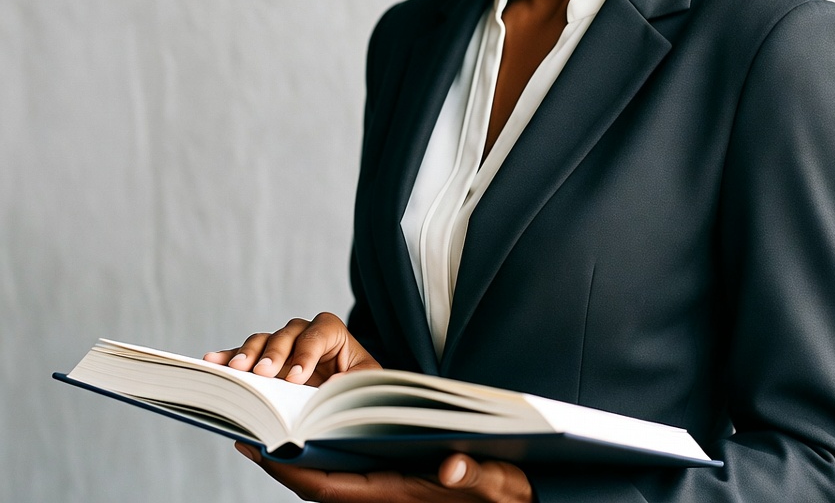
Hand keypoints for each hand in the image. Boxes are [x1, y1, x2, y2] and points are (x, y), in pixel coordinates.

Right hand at [203, 313, 380, 385]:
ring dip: (249, 354)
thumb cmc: (355, 389)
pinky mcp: (264, 362)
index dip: (307, 352)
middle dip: (275, 353)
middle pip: (288, 333)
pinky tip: (213, 361)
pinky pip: (244, 356)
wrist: (342, 403)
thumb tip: (330, 385)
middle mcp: (305, 335)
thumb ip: (351, 384)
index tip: (296, 379)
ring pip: (264, 341)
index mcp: (333, 335)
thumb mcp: (363, 386)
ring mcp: (282, 348)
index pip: (320, 332)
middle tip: (263, 374)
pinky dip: (229, 357)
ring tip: (236, 370)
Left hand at [235, 443, 532, 501]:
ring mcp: (381, 486)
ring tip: (266, 421)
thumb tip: (452, 468)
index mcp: (394, 494)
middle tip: (246, 426)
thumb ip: (474, 476)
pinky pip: (341, 466)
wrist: (506, 501)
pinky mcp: (388, 477)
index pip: (329, 488)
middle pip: (315, 480)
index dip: (291, 471)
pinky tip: (308, 426)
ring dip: (294, 452)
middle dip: (278, 459)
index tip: (259, 447)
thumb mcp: (494, 482)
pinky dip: (317, 449)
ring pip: (324, 472)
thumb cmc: (500, 491)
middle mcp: (379, 492)